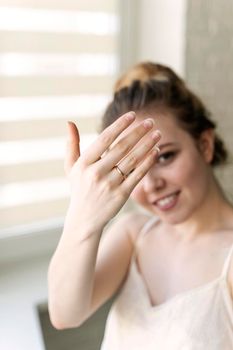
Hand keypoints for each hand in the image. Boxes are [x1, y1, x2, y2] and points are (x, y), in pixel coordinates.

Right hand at [64, 111, 160, 232]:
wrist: (84, 219)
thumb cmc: (79, 189)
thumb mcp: (71, 168)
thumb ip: (72, 145)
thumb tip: (70, 123)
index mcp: (84, 163)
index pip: (105, 139)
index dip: (120, 125)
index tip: (133, 115)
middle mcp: (96, 173)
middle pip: (121, 147)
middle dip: (138, 132)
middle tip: (150, 121)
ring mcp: (109, 185)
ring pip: (132, 160)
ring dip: (147, 145)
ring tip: (157, 134)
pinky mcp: (121, 195)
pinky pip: (137, 175)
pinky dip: (147, 163)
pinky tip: (155, 152)